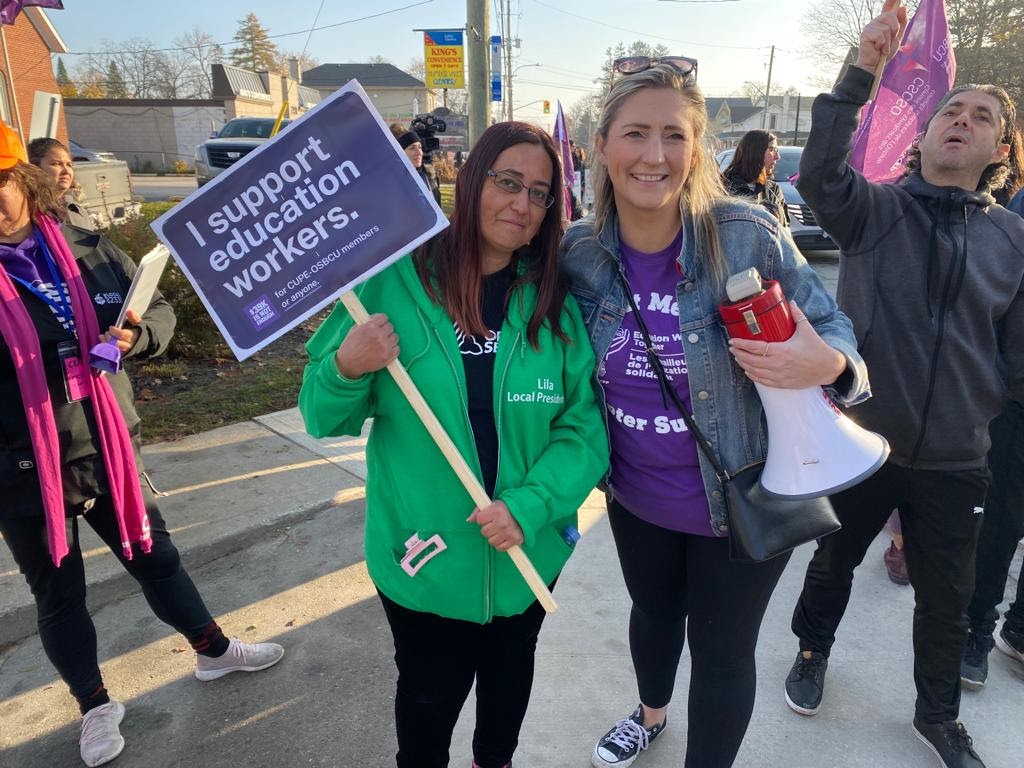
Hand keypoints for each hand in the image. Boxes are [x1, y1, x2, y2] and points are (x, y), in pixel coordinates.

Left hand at [102, 308, 140, 352]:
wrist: (140, 341)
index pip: (123, 335)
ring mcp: (123, 351)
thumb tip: (129, 311)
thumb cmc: (136, 331)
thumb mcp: (137, 323)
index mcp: (133, 337)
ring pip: (112, 349)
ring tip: (105, 335)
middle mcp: (128, 345)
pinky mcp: (118, 354)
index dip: (115, 331)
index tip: (111, 327)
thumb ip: (134, 317)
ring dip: (105, 342)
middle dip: (110, 337)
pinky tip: (102, 339)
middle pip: (117, 344)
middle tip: (108, 332)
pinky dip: (104, 345)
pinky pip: (109, 352)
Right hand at [334, 313, 398, 377]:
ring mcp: (384, 346)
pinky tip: (385, 349)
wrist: (349, 363)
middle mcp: (379, 335)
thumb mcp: (355, 329)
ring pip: (395, 337)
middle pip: (390, 327)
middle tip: (379, 334)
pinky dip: (392, 349)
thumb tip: (376, 319)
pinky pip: (397, 348)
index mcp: (370, 327)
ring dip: (389, 339)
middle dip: (385, 329)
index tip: (379, 324)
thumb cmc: (350, 346)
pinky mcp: (388, 356)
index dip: (381, 320)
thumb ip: (367, 323)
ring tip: (382, 343)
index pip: (384, 317)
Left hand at [467, 500, 523, 551]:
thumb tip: (469, 520)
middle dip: (488, 528)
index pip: (479, 520)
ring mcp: (508, 533)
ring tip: (500, 530)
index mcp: (496, 512)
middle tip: (495, 523)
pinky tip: (504, 536)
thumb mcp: (493, 505)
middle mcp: (502, 523)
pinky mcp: (515, 541)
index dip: (483, 518)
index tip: (489, 516)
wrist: (526, 512)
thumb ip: (479, 511)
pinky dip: (500, 544)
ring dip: (494, 537)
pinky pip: (500, 548)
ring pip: (491, 541)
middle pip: (484, 532)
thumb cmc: (507, 509)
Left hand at [728, 302, 846, 388]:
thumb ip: (797, 315)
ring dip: (744, 365)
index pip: (756, 347)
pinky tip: (748, 371)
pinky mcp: (783, 383)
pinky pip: (763, 381)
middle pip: (752, 360)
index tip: (733, 340)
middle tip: (732, 348)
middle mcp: (779, 364)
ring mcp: (780, 375)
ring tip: (737, 357)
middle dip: (739, 354)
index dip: (742, 344)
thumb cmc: (817, 348)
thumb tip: (790, 302)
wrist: (828, 368)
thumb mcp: (807, 329)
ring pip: (755, 372)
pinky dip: (753, 376)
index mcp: (783, 350)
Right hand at [856, 0, 907, 71]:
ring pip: (886, 29)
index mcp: (883, 22)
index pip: (888, 7)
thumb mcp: (897, 37)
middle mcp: (875, 22)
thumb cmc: (885, 52)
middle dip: (894, 29)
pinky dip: (882, 45)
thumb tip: (903, 7)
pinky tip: (877, 49)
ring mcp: (869, 27)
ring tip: (883, 48)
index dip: (891, 1)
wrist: (875, 65)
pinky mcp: (865, 34)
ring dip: (888, 42)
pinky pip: (880, 36)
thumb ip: (902, 23)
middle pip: (890, 16)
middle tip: (890, 40)